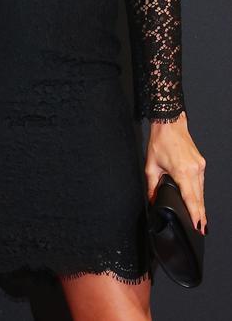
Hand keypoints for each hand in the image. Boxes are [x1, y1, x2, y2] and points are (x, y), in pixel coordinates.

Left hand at [145, 111, 206, 233]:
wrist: (170, 124)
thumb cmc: (160, 141)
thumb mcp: (151, 165)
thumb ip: (152, 185)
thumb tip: (152, 199)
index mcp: (181, 171)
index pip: (190, 198)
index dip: (194, 214)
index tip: (197, 226)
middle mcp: (193, 170)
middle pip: (198, 198)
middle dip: (200, 214)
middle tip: (201, 229)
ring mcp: (199, 166)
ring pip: (201, 190)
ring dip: (200, 205)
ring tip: (200, 219)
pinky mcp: (201, 163)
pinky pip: (201, 182)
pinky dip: (199, 192)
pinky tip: (198, 200)